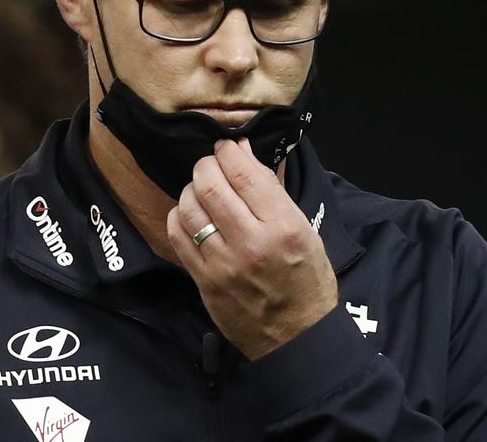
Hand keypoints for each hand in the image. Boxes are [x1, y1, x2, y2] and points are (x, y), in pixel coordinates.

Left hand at [166, 138, 337, 359]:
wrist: (296, 338)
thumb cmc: (308, 281)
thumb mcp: (305, 231)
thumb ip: (273, 193)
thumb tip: (243, 154)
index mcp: (283, 226)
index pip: (244, 173)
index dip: (229, 152)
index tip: (227, 147)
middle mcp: (251, 242)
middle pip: (211, 185)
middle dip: (206, 166)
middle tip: (210, 165)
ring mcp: (223, 264)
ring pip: (189, 208)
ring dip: (191, 189)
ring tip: (201, 189)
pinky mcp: (204, 281)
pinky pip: (178, 236)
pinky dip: (179, 216)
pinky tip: (189, 215)